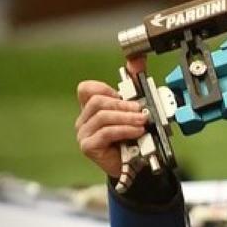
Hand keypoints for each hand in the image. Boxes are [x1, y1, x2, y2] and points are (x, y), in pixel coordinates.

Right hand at [75, 58, 148, 179]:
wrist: (135, 166)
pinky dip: (124, 130)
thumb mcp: (135, 112)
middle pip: (97, 101)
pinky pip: (105, 133)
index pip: (86, 89)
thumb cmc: (134, 138)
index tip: (122, 94)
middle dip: (122, 104)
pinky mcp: (88, 146)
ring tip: (142, 121)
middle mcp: (85, 119)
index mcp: (93, 108)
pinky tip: (137, 131)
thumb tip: (137, 59)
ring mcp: (84, 133)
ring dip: (126, 117)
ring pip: (102, 116)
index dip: (104, 87)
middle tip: (140, 110)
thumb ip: (135, 88)